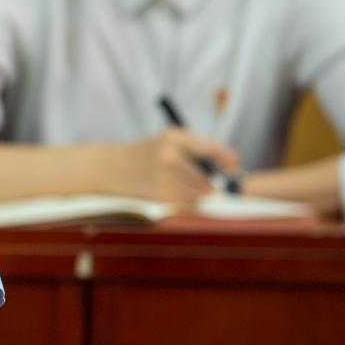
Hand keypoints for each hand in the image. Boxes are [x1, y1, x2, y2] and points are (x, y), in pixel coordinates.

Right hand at [107, 128, 239, 210]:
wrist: (111, 168)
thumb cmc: (145, 153)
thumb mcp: (169, 140)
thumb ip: (197, 149)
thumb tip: (228, 172)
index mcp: (177, 139)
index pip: (218, 151)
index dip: (231, 164)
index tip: (232, 172)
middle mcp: (172, 158)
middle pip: (210, 182)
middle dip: (208, 186)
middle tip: (198, 184)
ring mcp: (166, 178)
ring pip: (200, 196)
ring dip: (196, 196)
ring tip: (178, 188)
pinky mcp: (160, 196)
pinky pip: (187, 205)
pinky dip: (184, 203)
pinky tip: (170, 194)